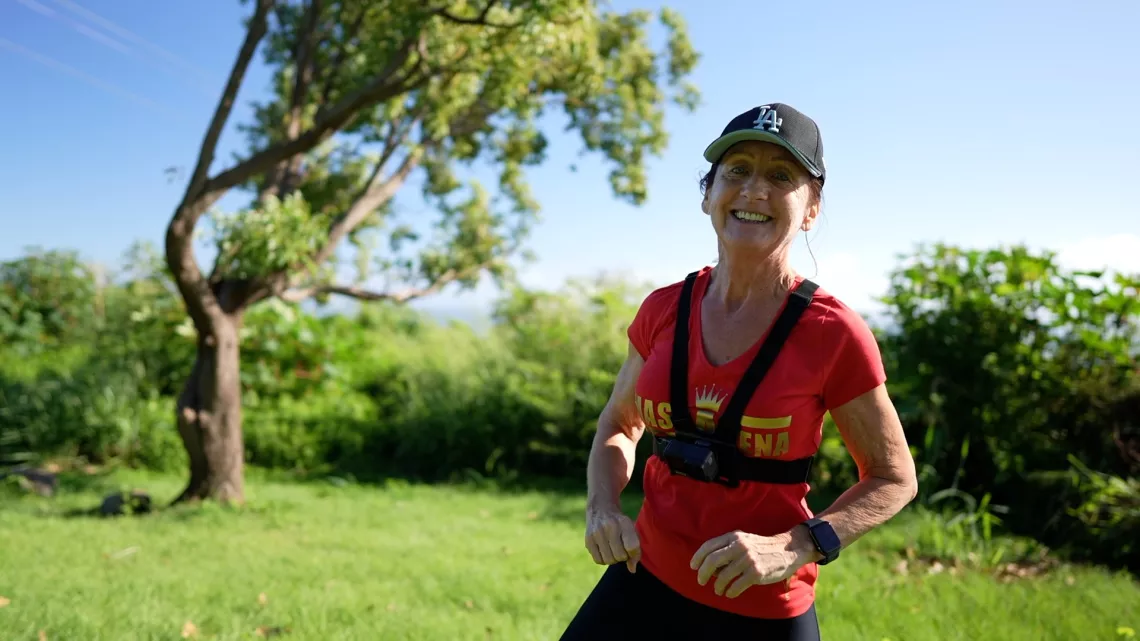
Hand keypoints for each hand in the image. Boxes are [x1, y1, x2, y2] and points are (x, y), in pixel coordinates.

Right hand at [584, 502, 640, 572]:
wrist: (601, 509)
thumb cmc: (621, 524)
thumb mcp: (631, 530)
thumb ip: (635, 550)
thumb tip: (632, 570)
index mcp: (624, 522)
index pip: (632, 547)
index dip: (635, 554)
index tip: (632, 551)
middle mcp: (609, 526)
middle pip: (620, 556)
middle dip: (623, 557)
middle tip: (622, 549)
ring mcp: (596, 533)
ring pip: (609, 560)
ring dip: (613, 559)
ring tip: (613, 550)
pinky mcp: (588, 540)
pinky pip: (598, 560)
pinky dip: (603, 559)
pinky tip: (605, 550)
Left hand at [689, 529, 810, 597]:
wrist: (787, 550)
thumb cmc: (761, 547)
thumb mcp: (743, 540)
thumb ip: (727, 548)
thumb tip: (709, 566)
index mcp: (734, 537)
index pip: (708, 546)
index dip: (698, 557)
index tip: (693, 567)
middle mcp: (739, 546)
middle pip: (712, 560)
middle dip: (703, 573)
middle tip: (701, 581)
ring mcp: (748, 560)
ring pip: (723, 576)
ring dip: (717, 586)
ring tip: (718, 590)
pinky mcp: (756, 573)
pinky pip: (736, 586)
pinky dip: (730, 592)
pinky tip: (730, 593)